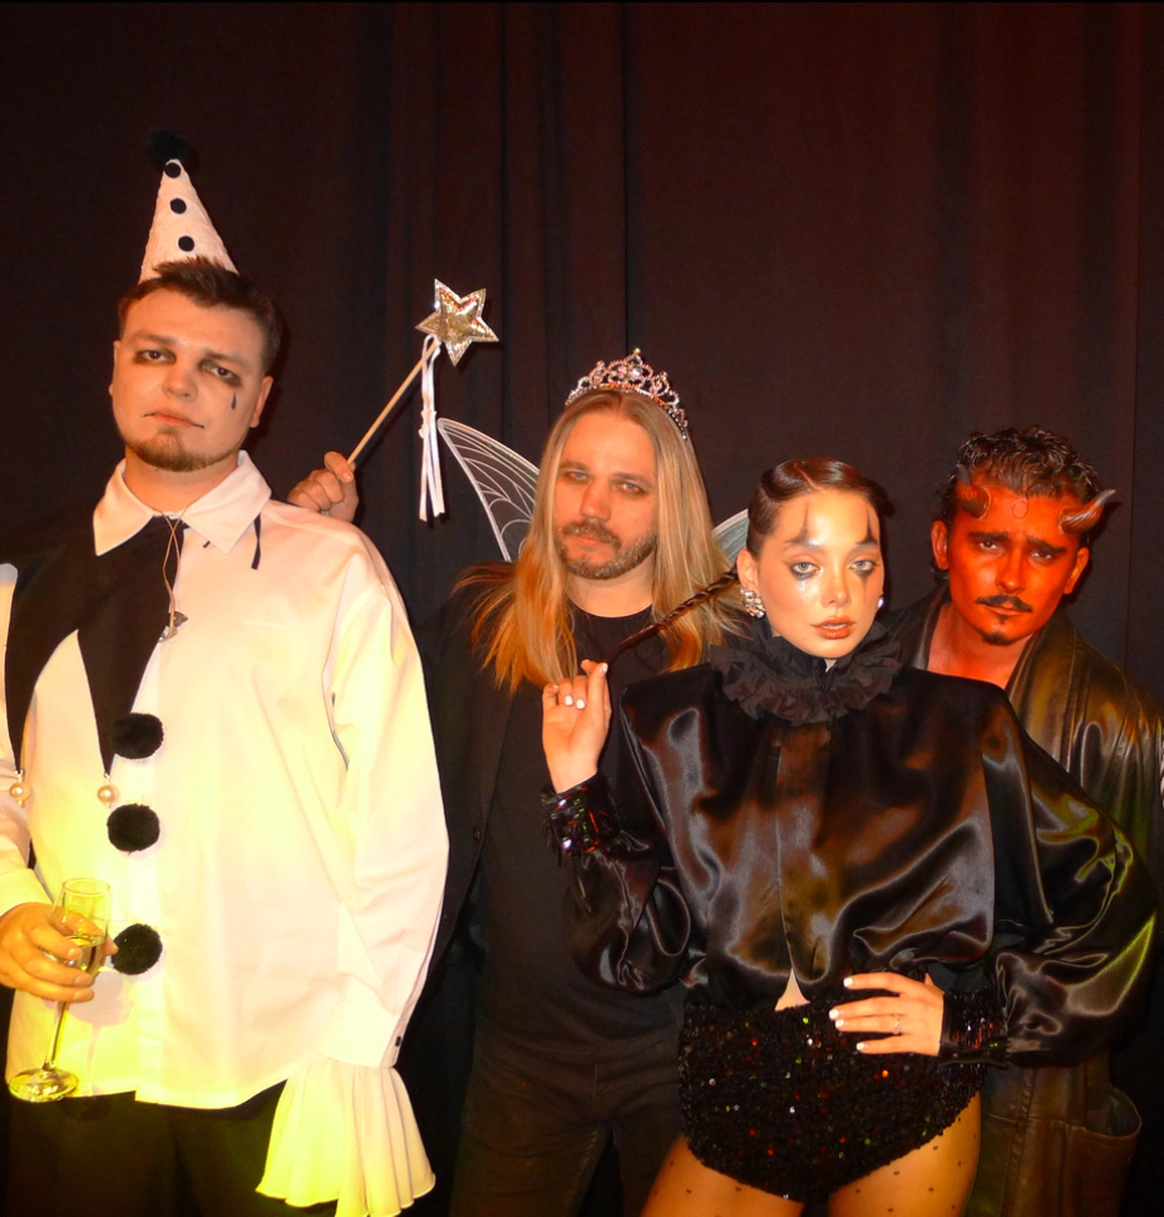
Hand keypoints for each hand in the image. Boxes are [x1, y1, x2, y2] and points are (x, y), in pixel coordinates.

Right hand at [0, 902, 113, 1002]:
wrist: (8, 925)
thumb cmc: (40, 919)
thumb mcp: (61, 915)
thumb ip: (85, 928)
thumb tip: (111, 949)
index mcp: (29, 922)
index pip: (40, 934)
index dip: (58, 946)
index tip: (78, 954)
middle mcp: (13, 943)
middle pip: (34, 964)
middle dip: (62, 976)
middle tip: (86, 981)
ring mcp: (4, 961)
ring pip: (28, 982)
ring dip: (57, 992)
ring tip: (82, 994)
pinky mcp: (2, 976)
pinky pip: (24, 989)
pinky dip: (45, 994)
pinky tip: (63, 997)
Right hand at [288, 451, 358, 521]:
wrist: (330, 531)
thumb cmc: (340, 514)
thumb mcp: (350, 499)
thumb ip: (350, 482)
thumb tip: (351, 463)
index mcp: (331, 473)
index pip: (332, 458)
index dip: (340, 465)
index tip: (348, 479)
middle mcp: (316, 476)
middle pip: (326, 476)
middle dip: (334, 493)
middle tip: (334, 502)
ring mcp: (303, 485)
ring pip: (315, 489)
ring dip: (323, 503)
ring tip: (324, 509)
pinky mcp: (294, 496)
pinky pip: (303, 498)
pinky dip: (312, 508)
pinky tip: (314, 512)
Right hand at [542, 660, 610, 791]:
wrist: (569, 762)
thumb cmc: (589, 741)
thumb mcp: (597, 713)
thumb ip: (597, 688)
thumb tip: (602, 665)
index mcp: (598, 704)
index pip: (596, 679)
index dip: (592, 669)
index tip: (586, 664)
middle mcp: (582, 704)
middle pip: (579, 681)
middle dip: (579, 688)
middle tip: (580, 706)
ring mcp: (566, 708)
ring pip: (564, 685)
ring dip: (566, 691)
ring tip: (568, 707)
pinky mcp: (551, 712)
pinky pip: (548, 694)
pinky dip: (550, 689)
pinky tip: (554, 693)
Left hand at [829, 972, 943, 1055]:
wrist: (970, 1031)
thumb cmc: (949, 1009)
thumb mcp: (935, 991)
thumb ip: (921, 982)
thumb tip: (917, 971)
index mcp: (915, 990)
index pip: (887, 980)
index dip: (866, 980)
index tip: (846, 983)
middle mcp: (912, 1005)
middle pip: (878, 1005)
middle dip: (853, 1008)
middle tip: (834, 1012)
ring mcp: (914, 1025)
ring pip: (881, 1024)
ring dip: (858, 1024)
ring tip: (840, 1025)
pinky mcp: (917, 1044)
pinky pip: (893, 1045)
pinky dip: (876, 1046)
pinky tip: (860, 1047)